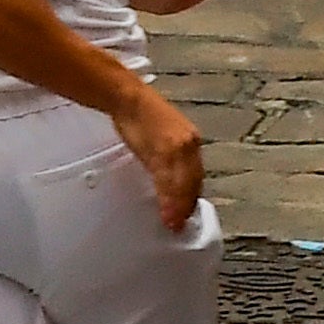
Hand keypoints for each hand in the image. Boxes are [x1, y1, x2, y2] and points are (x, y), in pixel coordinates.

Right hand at [110, 83, 204, 227]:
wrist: (128, 97)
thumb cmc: (141, 117)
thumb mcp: (160, 141)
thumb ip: (169, 161)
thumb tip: (168, 184)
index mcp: (191, 141)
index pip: (195, 176)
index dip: (191, 197)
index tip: (186, 214)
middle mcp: (189, 144)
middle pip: (192, 182)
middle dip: (187, 206)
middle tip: (180, 226)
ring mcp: (178, 147)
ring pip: (183, 184)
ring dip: (178, 207)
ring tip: (173, 224)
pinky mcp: (163, 150)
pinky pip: (168, 180)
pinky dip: (168, 198)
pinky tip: (165, 210)